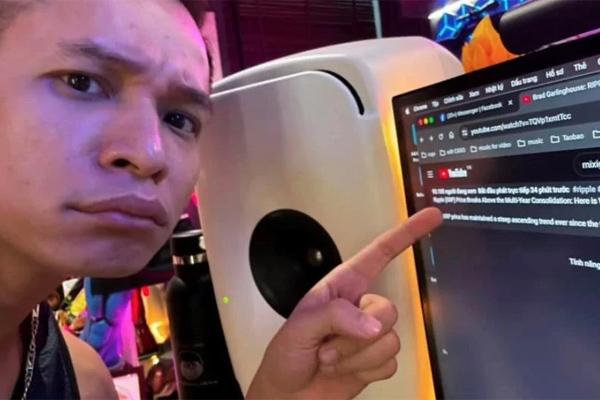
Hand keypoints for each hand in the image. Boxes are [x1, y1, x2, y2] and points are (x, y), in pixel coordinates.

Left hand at [247, 207, 442, 398]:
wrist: (290, 396)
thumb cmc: (286, 356)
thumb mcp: (300, 328)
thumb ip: (335, 317)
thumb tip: (372, 324)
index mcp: (342, 287)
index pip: (379, 254)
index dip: (406, 233)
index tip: (431, 216)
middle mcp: (360, 307)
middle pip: (389, 310)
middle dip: (357, 336)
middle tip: (327, 347)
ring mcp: (370, 335)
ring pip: (390, 340)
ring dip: (355, 357)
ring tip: (329, 360)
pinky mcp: (377, 360)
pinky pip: (390, 363)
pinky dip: (364, 371)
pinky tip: (345, 371)